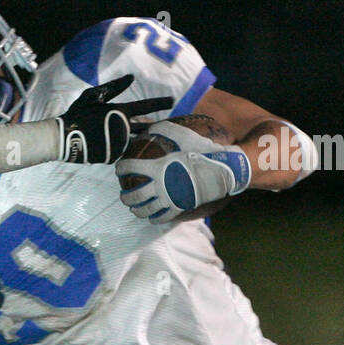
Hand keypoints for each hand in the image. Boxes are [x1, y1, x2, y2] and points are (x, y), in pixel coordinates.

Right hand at [57, 75, 172, 164]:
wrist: (62, 138)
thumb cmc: (76, 114)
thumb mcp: (92, 96)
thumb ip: (113, 88)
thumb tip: (131, 78)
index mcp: (120, 111)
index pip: (146, 106)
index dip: (160, 102)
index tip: (173, 100)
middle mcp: (124, 127)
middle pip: (142, 128)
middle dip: (144, 128)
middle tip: (137, 128)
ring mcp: (119, 143)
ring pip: (129, 141)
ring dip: (123, 138)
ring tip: (103, 137)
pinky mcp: (113, 156)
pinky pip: (119, 152)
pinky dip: (113, 148)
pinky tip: (99, 145)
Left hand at [116, 122, 250, 222]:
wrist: (224, 169)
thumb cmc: (204, 151)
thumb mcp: (184, 136)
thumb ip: (166, 129)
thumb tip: (151, 125)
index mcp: (158, 167)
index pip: (130, 168)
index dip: (121, 168)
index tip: (119, 169)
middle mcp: (160, 185)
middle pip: (133, 196)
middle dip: (125, 196)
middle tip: (123, 194)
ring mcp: (169, 198)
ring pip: (145, 210)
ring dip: (136, 210)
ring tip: (134, 208)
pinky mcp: (179, 207)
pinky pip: (162, 218)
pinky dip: (154, 219)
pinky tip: (151, 218)